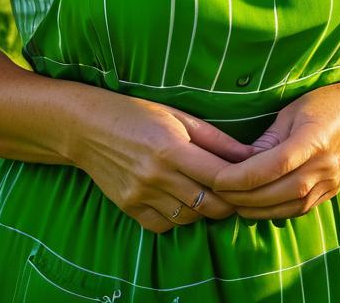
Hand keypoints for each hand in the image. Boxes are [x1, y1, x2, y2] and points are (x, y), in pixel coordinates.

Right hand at [70, 93, 257, 234]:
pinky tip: (179, 199)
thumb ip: (216, 139)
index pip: (219, 176)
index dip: (240, 182)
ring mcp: (141, 195)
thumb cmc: (138, 114)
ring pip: (189, 218)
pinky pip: (164, 226)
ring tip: (204, 191)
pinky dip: (178, 218)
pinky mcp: (129, 208)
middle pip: (208, 204)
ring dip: (203, 209)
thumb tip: (251, 155)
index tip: (249, 179)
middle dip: (227, 201)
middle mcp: (156, 175)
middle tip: (233, 190)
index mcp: (171, 147)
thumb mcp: (179, 116)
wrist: (88, 127)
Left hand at [210, 83, 339, 220]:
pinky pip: (298, 210)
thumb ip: (268, 139)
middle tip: (214, 191)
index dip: (242, 176)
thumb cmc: (324, 104)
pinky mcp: (330, 193)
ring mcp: (330, 183)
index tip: (216, 178)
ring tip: (229, 201)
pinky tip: (253, 206)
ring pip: (287, 207)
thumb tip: (240, 162)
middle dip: (242, 196)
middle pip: (278, 192)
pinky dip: (272, 211)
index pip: (273, 165)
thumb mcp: (292, 111)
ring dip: (255, 209)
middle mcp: (325, 166)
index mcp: (315, 140)